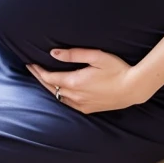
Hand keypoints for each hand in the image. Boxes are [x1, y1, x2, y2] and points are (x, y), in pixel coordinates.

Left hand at [26, 48, 148, 113]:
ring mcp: (81, 105)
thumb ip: (74, 54)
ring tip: (43, 78)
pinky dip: (60, 95)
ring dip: (49, 87)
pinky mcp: (88, 109)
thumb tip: (53, 53)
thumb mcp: (96, 56)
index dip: (38, 71)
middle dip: (40, 78)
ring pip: (58, 97)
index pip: (49, 78)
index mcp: (75, 82)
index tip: (30, 63)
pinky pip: (68, 103)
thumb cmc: (117, 69)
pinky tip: (60, 91)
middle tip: (32, 69)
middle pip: (51, 88)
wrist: (133, 88)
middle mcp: (75, 96)